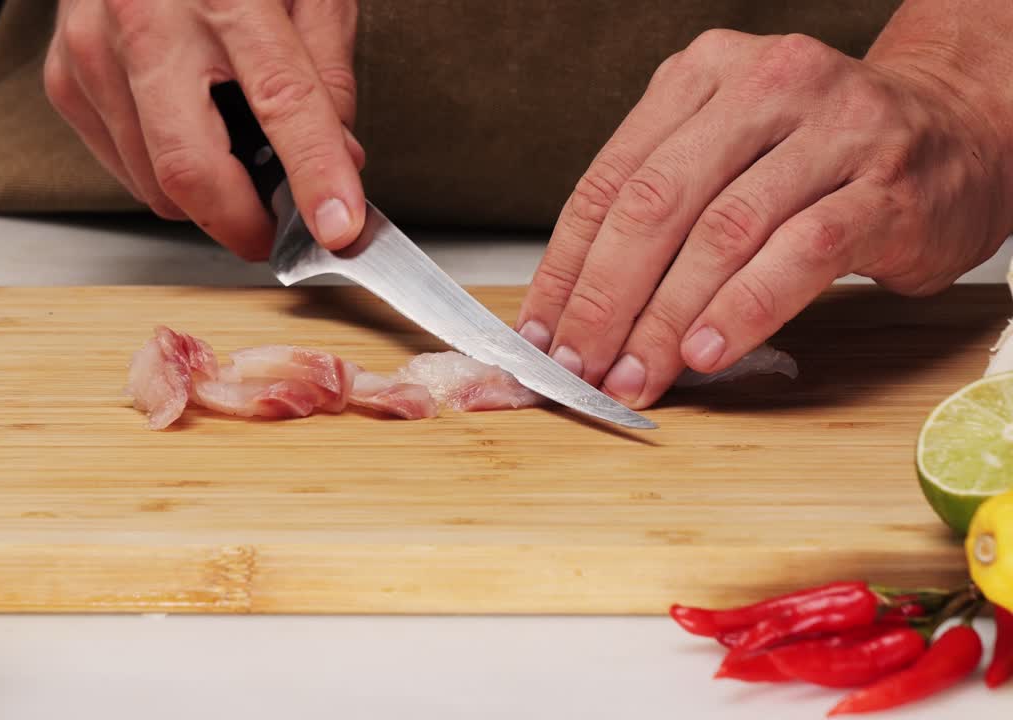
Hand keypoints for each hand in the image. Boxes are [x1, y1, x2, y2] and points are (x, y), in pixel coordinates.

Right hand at [44, 0, 365, 260]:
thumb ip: (327, 72)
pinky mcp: (65, 80)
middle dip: (243, 224)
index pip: (282, 102)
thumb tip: (341, 161)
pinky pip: (124, 169)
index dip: (315, 174)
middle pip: (191, 169)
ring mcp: (92, 53)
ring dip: (208, 197)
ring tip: (235, 156)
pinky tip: (186, 131)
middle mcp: (145, 21)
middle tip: (279, 231)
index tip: (339, 227)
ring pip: (155, 184)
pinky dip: (164, 174)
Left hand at [517, 29, 1012, 408]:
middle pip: (655, 204)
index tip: (540, 335)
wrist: (959, 133)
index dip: (566, 267)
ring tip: (634, 375)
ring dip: (666, 319)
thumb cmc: (822, 160)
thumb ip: (661, 214)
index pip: (609, 181)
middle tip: (579, 368)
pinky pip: (801, 254)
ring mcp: (833, 130)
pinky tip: (709, 353)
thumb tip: (577, 315)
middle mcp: (765, 86)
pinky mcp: (888, 186)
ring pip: (722, 232)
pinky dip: (744, 309)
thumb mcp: (729, 156)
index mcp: (704, 76)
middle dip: (604, 300)